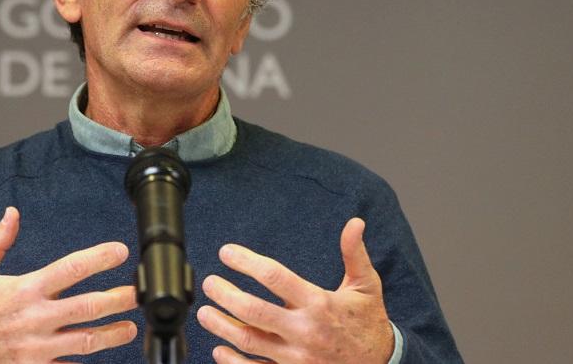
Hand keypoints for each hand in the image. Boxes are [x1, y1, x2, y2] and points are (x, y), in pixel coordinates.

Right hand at [0, 206, 137, 363]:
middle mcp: (34, 318)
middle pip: (87, 308)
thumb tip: (12, 213)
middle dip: (118, 299)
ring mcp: (36, 347)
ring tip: (130, 328)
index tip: (119, 251)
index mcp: (23, 289)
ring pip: (85, 342)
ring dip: (112, 335)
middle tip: (140, 294)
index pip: (70, 269)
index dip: (98, 258)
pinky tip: (100, 360)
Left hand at [197, 217, 393, 363]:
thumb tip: (355, 223)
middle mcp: (305, 331)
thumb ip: (355, 254)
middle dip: (225, 295)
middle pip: (254, 311)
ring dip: (222, 327)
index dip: (246, 262)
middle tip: (209, 283)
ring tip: (204, 312)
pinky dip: (233, 363)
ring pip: (250, 341)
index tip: (227, 253)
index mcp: (319, 304)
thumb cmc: (368, 323)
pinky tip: (219, 350)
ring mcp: (297, 358)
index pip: (275, 277)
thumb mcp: (366, 286)